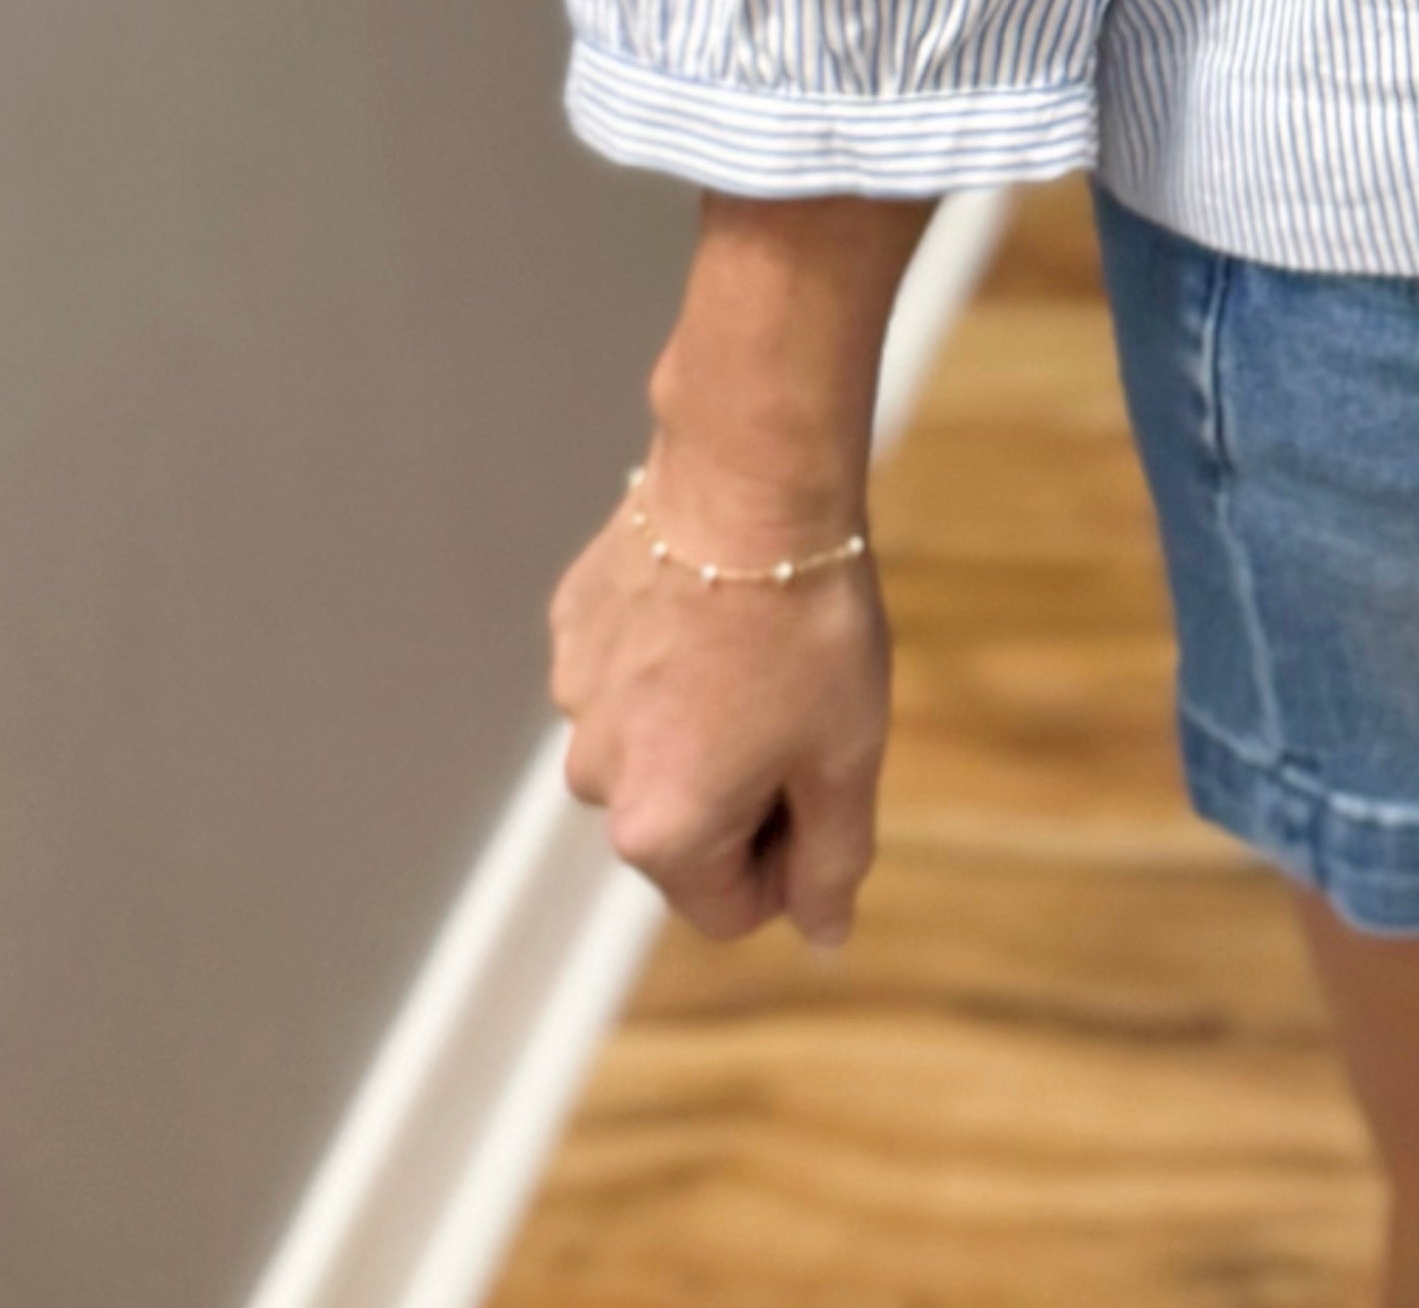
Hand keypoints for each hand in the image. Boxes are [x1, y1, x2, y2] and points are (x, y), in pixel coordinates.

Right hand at [550, 436, 889, 949]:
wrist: (750, 481)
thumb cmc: (808, 627)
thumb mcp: (848, 758)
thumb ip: (832, 864)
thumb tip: (822, 938)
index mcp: (660, 832)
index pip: (731, 906)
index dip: (793, 861)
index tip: (825, 783)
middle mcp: (596, 780)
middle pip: (685, 827)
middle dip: (746, 789)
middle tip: (800, 706)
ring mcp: (573, 700)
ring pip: (655, 745)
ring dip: (704, 721)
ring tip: (758, 646)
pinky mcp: (570, 629)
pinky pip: (630, 673)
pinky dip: (672, 656)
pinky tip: (715, 602)